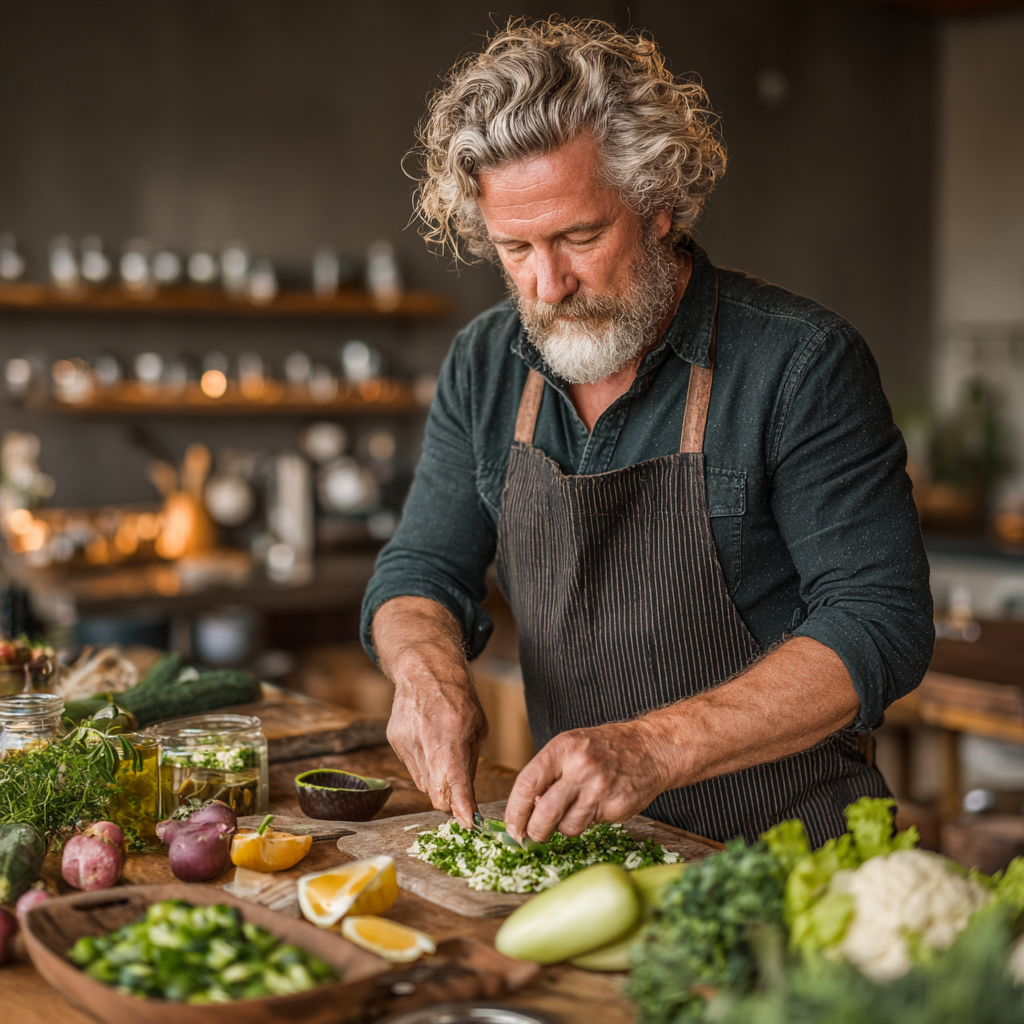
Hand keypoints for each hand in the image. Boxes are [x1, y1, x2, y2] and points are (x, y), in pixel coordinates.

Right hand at [386, 674, 486, 827]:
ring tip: (443, 755)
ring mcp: (406, 743)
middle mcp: (425, 743)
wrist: (424, 671)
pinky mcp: (394, 742)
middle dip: (449, 799)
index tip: (468, 823)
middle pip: (435, 793)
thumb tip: (467, 797)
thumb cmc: (458, 697)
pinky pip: (411, 768)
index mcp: (451, 738)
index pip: (455, 783)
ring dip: (436, 781)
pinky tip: (429, 743)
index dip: (461, 808)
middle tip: (460, 795)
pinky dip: (423, 765)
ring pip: (422, 784)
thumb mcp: (477, 728)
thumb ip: (470, 763)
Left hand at [503, 718, 674, 842]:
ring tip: (571, 812)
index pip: (526, 784)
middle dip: (533, 831)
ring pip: (567, 827)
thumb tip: (525, 808)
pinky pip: (590, 827)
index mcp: (562, 749)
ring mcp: (599, 789)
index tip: (511, 826)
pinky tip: (594, 807)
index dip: (514, 810)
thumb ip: (547, 773)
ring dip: (562, 828)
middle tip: (531, 836)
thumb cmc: (604, 748)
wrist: (650, 748)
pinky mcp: (616, 807)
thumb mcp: (570, 746)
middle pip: (544, 814)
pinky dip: (585, 823)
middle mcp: (580, 768)